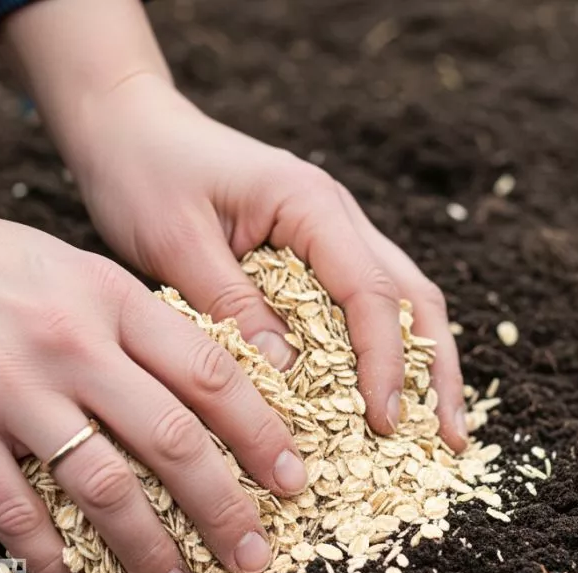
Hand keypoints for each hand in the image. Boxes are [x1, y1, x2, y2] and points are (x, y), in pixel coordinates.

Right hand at [0, 106, 305, 572]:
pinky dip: (50, 555)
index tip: (293, 481)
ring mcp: (6, 384)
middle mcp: (69, 339)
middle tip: (256, 556)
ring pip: (104, 485)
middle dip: (226, 508)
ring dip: (150, 546)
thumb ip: (124, 320)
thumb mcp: (63, 266)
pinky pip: (14, 509)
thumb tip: (192, 385)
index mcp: (107, 295)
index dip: (263, 435)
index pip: (212, 373)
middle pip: (174, 439)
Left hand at [64, 75, 468, 449]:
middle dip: (435, 370)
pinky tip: (379, 394)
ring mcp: (328, 231)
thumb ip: (233, 306)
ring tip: (434, 430)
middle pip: (409, 295)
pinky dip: (379, 350)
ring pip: (397, 300)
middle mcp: (335, 214)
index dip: (384, 363)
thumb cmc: (145, 174)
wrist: (127, 127)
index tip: (385, 423)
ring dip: (421, 364)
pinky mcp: (308, 251)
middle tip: (449, 439)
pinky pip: (358, 304)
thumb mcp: (177, 244)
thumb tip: (290, 375)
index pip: (369, 292)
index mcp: (309, 204)